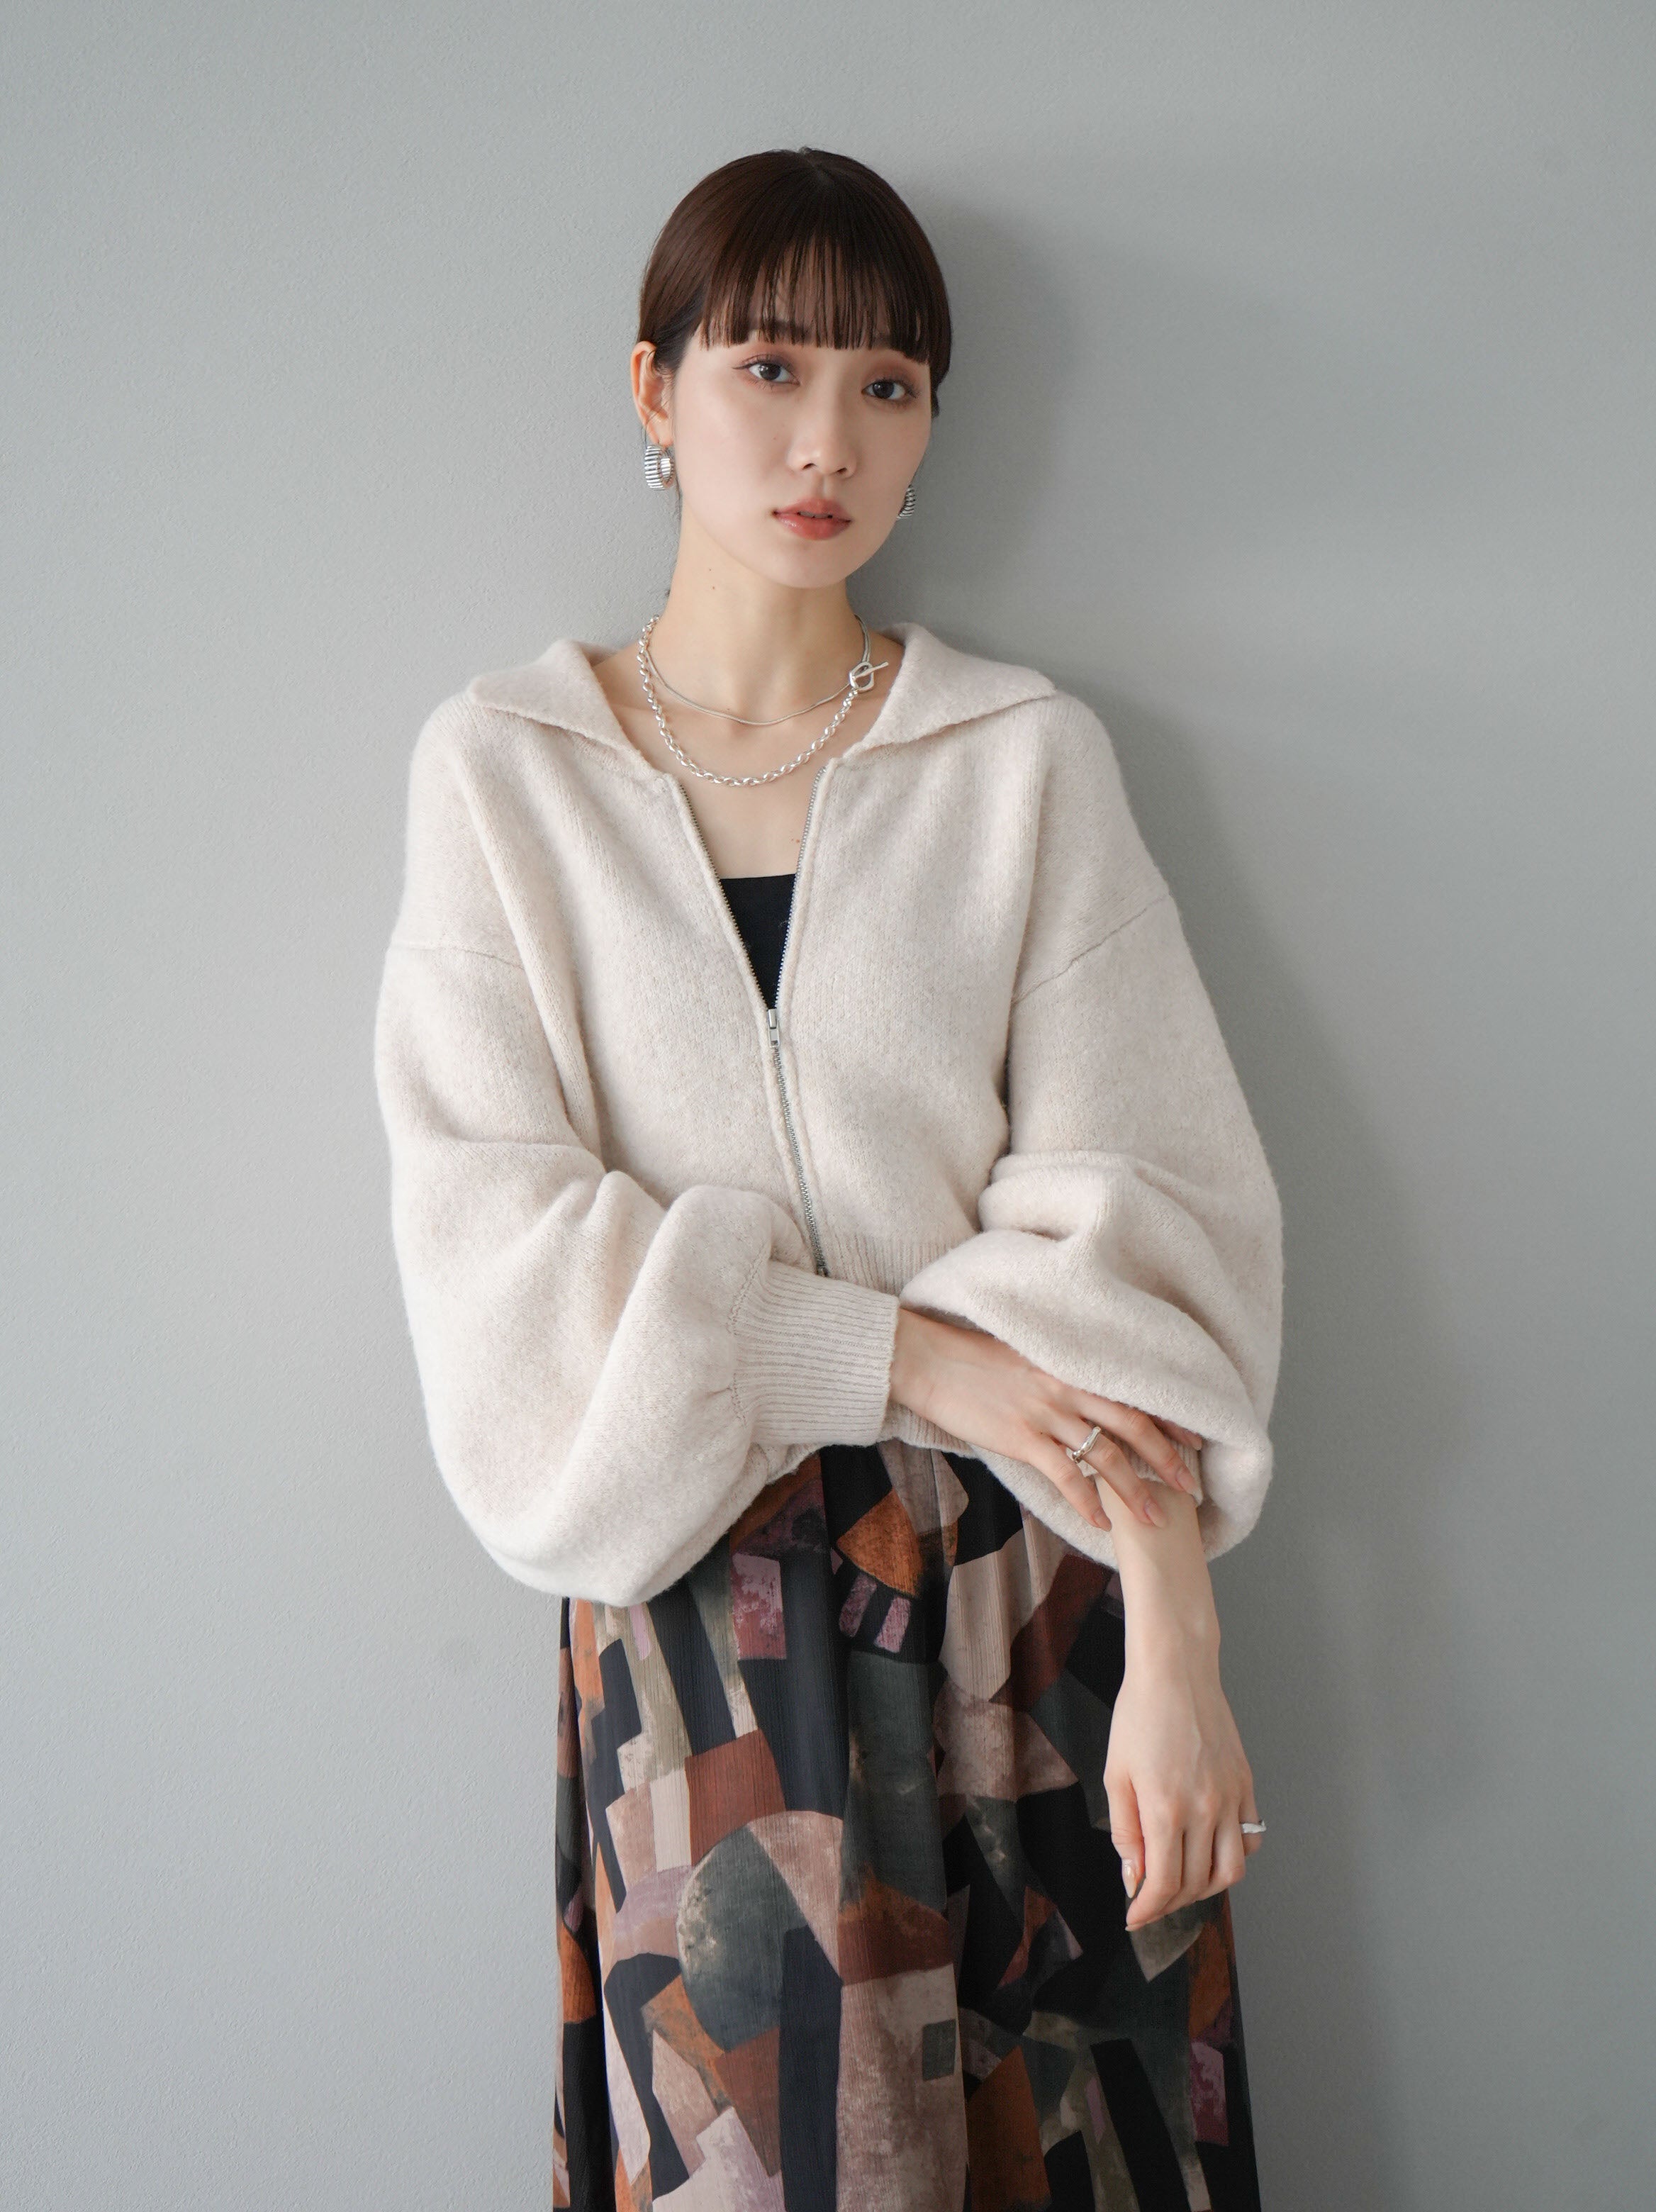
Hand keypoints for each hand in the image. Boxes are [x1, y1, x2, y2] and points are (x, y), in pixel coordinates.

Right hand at [886, 1306, 1204, 1532]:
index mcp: (1071, 1366)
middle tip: (1191, 1489)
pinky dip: (1087, 1502)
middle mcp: (1067, 1387)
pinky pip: (1065, 1475)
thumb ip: (1057, 1377)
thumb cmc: (970, 1357)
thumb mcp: (1025, 1357)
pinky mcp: (1021, 1437)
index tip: (1195, 1442)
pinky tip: (1102, 1523)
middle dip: (1166, 1460)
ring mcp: (1045, 1412)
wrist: (927, 1359)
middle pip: (1133, 1426)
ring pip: (1106, 1455)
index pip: (1134, 1394)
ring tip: (1155, 1519)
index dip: (1168, 1420)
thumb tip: (1080, 1400)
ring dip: (1135, 1491)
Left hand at [1104, 1619, 1262, 1930]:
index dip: (1148, 1909)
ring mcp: (1231, 1798)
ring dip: (1205, 1889)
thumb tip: (1134, 1877)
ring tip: (1182, 1882)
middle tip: (1151, 1899)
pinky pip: (1249, 1840)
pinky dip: (1233, 1858)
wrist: (1176, 1671)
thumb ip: (1125, 1832)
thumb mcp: (1115, 1775)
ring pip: (1231, 1872)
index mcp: (1165, 1808)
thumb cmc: (1138, 1716)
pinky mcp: (1246, 1785)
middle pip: (1197, 1884)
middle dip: (1171, 1903)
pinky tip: (1210, 1851)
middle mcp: (1204, 1809)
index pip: (1165, 1884)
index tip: (1134, 1917)